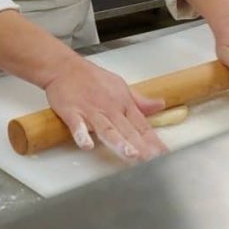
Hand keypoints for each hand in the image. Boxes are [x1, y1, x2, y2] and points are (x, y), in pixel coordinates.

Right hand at [43, 58, 166, 160]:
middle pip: (127, 130)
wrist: (64, 67)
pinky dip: (81, 135)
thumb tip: (160, 105)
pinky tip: (86, 145)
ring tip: (130, 154)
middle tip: (153, 161)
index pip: (142, 126)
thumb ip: (139, 101)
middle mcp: (110, 108)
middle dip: (141, 147)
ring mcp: (90, 111)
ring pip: (106, 129)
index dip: (153, 142)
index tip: (164, 155)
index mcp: (123, 103)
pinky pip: (77, 125)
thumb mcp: (120, 86)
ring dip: (118, 142)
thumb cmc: (92, 78)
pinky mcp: (72, 112)